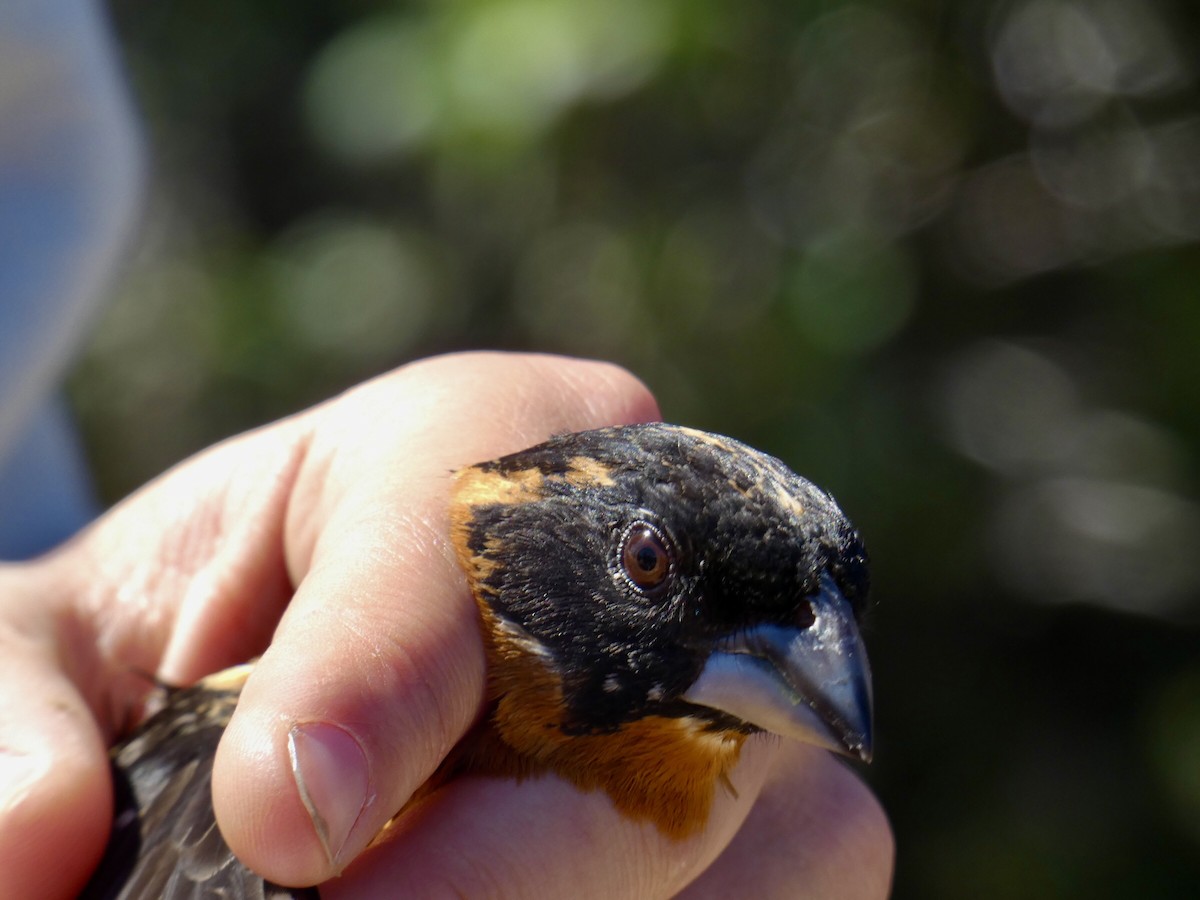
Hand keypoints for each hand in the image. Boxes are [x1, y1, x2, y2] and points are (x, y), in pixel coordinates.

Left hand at [0, 352, 892, 897]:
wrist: (303, 668)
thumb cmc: (185, 628)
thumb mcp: (55, 643)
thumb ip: (18, 714)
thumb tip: (35, 843)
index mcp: (475, 443)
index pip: (473, 523)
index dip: (387, 670)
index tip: (280, 822)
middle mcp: (639, 552)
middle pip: (652, 696)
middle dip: (514, 851)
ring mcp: (731, 685)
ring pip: (768, 822)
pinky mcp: (768, 808)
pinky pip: (786, 889)